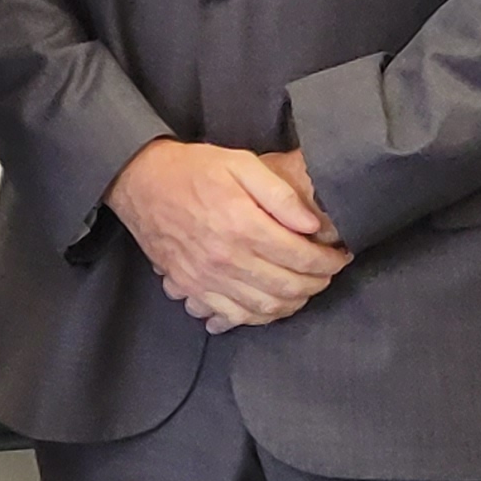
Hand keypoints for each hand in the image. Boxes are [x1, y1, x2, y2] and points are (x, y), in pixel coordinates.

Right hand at [105, 138, 348, 332]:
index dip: (329, 261)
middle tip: (327, 273)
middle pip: (288, 287)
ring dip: (294, 302)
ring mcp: (207, 279)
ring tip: (305, 288)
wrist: (139, 183)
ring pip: (265, 307)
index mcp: (242, 225)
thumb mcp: (240, 164)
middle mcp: (226, 259)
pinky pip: (234, 316)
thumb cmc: (193, 169)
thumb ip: (280, 194)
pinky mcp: (191, 288)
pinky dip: (259, 317)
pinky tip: (271, 304)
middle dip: (317, 283)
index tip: (340, 256)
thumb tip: (312, 225)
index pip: (302, 257)